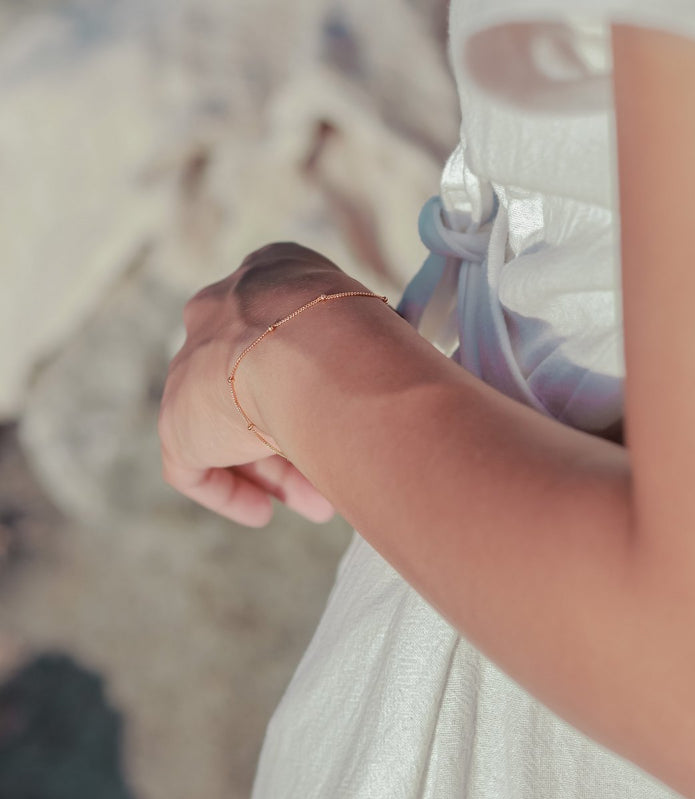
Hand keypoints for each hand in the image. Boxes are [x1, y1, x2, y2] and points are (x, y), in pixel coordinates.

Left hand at [158, 242, 364, 526]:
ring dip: (280, 470)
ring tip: (321, 504)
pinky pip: (195, 464)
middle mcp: (223, 311)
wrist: (311, 345)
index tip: (339, 417)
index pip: (285, 336)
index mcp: (270, 275)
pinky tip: (262, 512)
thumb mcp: (368, 326)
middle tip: (336, 470)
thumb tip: (402, 380)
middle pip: (257, 386)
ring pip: (236, 428)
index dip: (315, 386)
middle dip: (299, 435)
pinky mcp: (177, 418)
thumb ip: (363, 345)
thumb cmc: (359, 334)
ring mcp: (194, 364)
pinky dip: (230, 490)